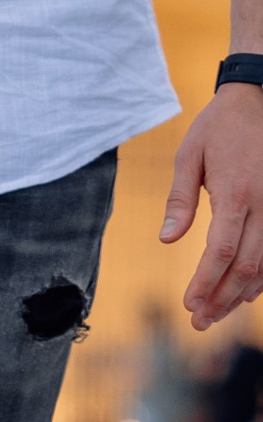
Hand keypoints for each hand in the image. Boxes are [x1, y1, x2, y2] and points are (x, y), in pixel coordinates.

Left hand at [162, 85, 262, 330]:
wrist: (260, 100)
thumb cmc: (219, 127)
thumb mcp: (189, 155)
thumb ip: (180, 200)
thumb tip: (167, 240)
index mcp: (235, 193)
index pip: (221, 252)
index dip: (206, 283)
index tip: (189, 304)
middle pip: (246, 267)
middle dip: (222, 299)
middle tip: (198, 322)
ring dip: (241, 295)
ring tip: (217, 314)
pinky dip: (262, 278)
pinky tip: (244, 293)